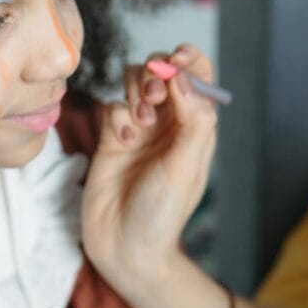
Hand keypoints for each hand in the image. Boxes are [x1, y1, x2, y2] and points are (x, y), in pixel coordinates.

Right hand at [81, 45, 216, 291]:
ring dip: (136, 92)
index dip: (188, 61)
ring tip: (140, 122)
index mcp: (196, 127)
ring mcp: (138, 129)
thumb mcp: (187, 165)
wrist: (126, 247)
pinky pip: (111, 107)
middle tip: (154, 97)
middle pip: (162, 72)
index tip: (176, 64)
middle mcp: (168, 123)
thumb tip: (185, 75)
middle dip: (157, 75)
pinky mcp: (110, 138)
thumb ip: (192, 119)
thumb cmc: (163, 213)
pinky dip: (116, 117)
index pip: (196, 76)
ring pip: (133, 83)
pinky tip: (122, 141)